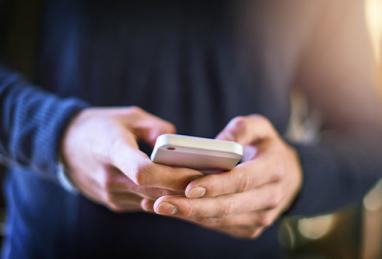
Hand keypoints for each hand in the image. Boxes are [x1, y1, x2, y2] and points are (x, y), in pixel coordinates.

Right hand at [61, 107, 201, 211]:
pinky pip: (144, 203)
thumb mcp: (129, 116)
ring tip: (199, 182)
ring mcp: (109, 194)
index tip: (198, 171)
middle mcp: (109, 177)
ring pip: (152, 200)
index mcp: (112, 149)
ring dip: (175, 194)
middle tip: (211, 178)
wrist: (64, 145)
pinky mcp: (113, 202)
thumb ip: (156, 128)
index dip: (173, 175)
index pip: (143, 171)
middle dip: (184, 186)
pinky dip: (161, 196)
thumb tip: (180, 144)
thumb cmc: (100, 126)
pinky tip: (175, 187)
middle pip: (153, 190)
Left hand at [149, 115, 301, 237]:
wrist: (288, 176)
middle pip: (228, 206)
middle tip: (161, 203)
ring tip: (158, 207)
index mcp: (274, 169)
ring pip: (220, 220)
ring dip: (188, 215)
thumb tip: (220, 142)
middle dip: (193, 207)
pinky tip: (174, 210)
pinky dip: (196, 219)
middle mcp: (270, 197)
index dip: (217, 185)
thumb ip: (243, 127)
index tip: (189, 187)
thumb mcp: (261, 127)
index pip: (243, 180)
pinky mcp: (250, 228)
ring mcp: (261, 217)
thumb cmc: (266, 147)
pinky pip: (219, 225)